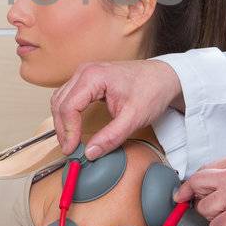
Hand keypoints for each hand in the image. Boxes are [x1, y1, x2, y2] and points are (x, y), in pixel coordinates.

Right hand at [50, 59, 184, 159]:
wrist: (164, 77)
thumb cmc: (152, 90)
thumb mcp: (133, 118)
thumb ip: (111, 137)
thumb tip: (90, 153)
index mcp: (93, 76)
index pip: (69, 107)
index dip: (68, 131)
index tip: (72, 150)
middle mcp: (85, 72)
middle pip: (60, 103)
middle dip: (63, 129)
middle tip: (70, 150)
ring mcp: (85, 74)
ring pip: (61, 99)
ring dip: (63, 122)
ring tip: (71, 141)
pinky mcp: (88, 80)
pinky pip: (68, 97)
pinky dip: (68, 114)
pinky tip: (74, 128)